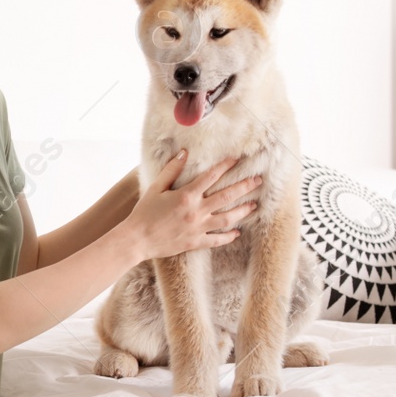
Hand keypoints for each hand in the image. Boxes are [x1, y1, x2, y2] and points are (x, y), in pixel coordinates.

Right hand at [123, 151, 262, 261]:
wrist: (137, 240)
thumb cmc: (144, 213)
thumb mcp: (156, 188)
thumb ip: (171, 170)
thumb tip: (184, 153)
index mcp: (186, 195)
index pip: (211, 176)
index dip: (225, 166)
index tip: (237, 159)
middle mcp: (196, 211)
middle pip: (226, 196)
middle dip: (244, 187)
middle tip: (258, 180)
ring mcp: (198, 228)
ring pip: (227, 219)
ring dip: (242, 211)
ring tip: (254, 205)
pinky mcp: (195, 242)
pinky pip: (216, 240)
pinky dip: (228, 237)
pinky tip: (237, 233)